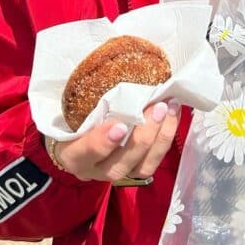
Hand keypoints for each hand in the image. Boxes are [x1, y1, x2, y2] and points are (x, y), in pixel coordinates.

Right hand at [47, 100, 180, 182]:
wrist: (81, 138)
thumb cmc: (76, 118)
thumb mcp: (75, 109)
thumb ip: (91, 102)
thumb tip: (112, 71)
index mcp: (72, 154)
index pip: (83, 153)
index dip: (101, 142)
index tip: (119, 125)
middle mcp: (93, 170)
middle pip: (117, 165)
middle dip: (141, 138)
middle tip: (156, 108)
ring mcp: (116, 173)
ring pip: (140, 167)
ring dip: (159, 137)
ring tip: (169, 108)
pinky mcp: (134, 172)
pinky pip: (152, 162)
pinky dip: (165, 138)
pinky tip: (172, 114)